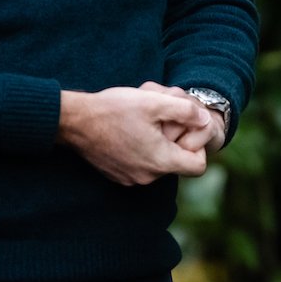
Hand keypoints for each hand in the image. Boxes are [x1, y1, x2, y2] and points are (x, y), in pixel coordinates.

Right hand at [56, 82, 216, 184]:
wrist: (75, 121)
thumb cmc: (115, 109)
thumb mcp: (154, 102)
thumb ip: (186, 111)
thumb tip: (205, 119)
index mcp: (160, 161)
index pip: (198, 167)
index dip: (198, 146)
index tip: (186, 128)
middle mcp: (147, 177)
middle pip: (177, 163)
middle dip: (176, 141)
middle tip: (163, 118)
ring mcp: (131, 179)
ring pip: (158, 164)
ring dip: (158, 145)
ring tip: (145, 123)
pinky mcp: (118, 176)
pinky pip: (141, 166)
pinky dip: (142, 151)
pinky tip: (130, 131)